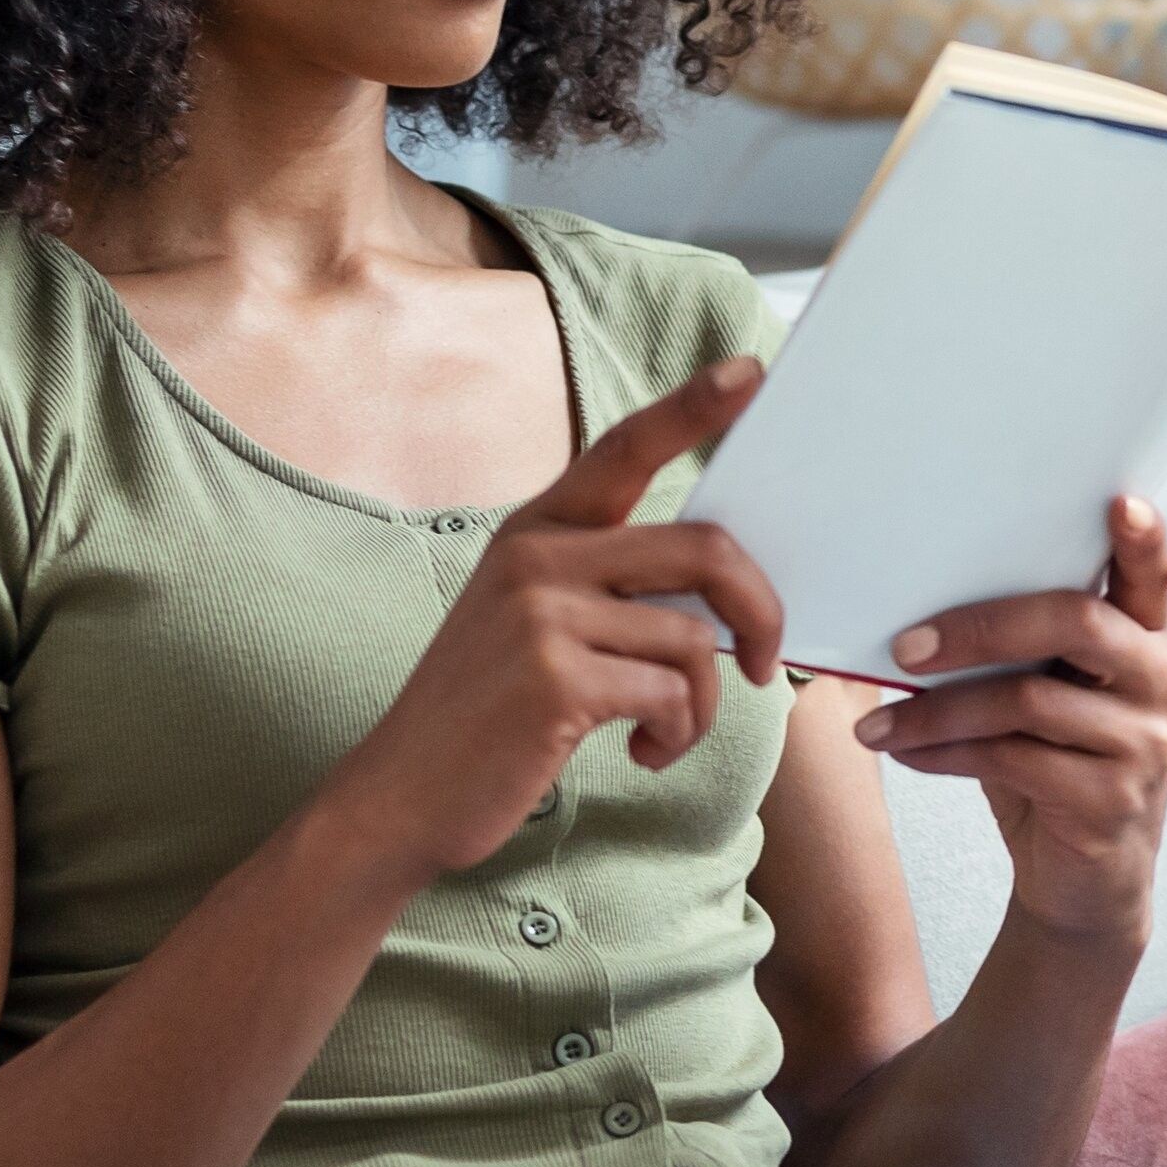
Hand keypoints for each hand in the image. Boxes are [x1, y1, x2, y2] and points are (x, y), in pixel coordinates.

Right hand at [315, 359, 783, 882]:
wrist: (402, 793)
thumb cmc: (488, 715)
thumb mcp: (533, 622)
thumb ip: (608, 587)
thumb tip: (720, 594)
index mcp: (536, 530)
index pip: (624, 448)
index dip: (691, 409)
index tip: (750, 372)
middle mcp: (538, 555)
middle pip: (703, 550)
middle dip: (759, 611)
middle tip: (764, 663)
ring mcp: (543, 613)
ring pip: (694, 639)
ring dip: (701, 703)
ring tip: (660, 732)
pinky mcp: (557, 676)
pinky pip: (672, 693)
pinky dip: (676, 734)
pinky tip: (639, 754)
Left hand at [855, 496, 1166, 950]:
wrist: (1087, 885)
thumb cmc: (1057, 767)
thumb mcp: (1049, 697)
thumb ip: (1023, 650)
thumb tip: (908, 611)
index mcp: (1151, 640)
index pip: (1154, 576)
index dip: (1143, 540)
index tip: (1121, 502)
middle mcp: (1163, 682)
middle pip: (1074, 621)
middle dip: (977, 627)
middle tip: (903, 645)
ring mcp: (1146, 744)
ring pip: (1026, 700)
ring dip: (935, 711)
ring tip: (875, 723)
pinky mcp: (1112, 801)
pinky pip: (1011, 759)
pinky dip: (944, 753)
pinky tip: (907, 753)